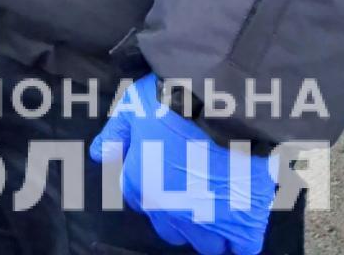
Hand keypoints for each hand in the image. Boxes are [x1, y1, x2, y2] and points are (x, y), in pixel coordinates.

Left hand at [89, 75, 278, 254]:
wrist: (220, 106)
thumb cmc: (170, 103)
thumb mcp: (130, 109)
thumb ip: (115, 134)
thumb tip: (100, 154)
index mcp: (141, 187)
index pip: (141, 203)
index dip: (154, 188)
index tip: (168, 175)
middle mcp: (170, 212)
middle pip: (171, 230)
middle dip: (179, 214)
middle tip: (194, 189)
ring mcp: (208, 222)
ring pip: (205, 243)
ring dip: (210, 229)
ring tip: (220, 205)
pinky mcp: (243, 224)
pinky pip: (242, 248)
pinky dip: (242, 238)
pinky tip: (242, 221)